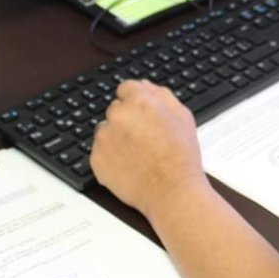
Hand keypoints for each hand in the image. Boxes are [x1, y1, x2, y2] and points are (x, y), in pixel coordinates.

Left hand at [91, 80, 207, 219]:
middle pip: (116, 108)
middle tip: (145, 137)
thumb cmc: (180, 156)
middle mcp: (118, 116)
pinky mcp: (96, 160)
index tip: (142, 113)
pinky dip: (111, 155)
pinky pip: (100, 150)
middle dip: (127, 118)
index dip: (136, 100)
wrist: (171, 191)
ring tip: (138, 153)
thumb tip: (145, 86)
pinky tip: (130, 164)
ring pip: (106, 130)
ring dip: (117, 136)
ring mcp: (104, 139)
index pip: (126, 88)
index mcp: (139, 102)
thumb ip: (161, 94)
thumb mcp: (182, 116)